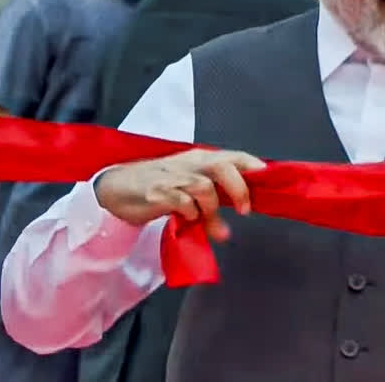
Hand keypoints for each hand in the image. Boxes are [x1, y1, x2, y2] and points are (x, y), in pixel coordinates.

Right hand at [94, 149, 265, 241]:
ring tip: (211, 225)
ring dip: (211, 209)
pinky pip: (181, 201)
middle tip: (245, 210)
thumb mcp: (188, 190)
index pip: (232, 156)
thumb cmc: (158, 186)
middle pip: (221, 166)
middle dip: (238, 188)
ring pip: (203, 186)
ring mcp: (171, 177)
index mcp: (200, 159)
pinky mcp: (155, 192)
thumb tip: (228, 229)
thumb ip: (212, 204)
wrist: (116, 188)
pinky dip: (189, 212)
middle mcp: (188, 164)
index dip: (251, 164)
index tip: (268, 177)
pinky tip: (186, 219)